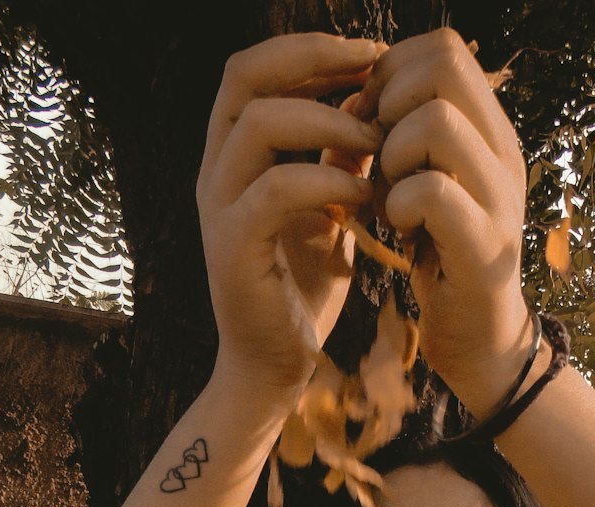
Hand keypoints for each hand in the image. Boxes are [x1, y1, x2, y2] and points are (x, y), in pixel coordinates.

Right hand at [197, 32, 387, 395]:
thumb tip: (371, 106)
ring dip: (326, 120)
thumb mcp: (329, 212)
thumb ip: (339, 162)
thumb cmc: (301, 293)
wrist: (277, 369)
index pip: (254, 70)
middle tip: (375, 67)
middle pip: (243, 76)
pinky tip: (366, 196)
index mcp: (234, 157)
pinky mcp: (231, 249)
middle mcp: (215, 172)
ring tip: (378, 140)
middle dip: (312, 58)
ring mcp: (217, 208)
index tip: (371, 54)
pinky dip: (326, 182)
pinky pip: (276, 191)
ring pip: (257, 123)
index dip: (310, 49)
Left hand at [354, 29, 532, 407]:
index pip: (443, 48)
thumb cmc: (440, 260)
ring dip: (391, 156)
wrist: (478, 343)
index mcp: (490, 131)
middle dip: (388, 103)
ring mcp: (501, 197)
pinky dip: (397, 205)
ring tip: (387, 196)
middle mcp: (505, 153)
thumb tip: (354, 88)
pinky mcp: (485, 245)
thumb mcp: (419, 183)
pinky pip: (431, 191)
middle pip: (443, 66)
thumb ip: (400, 135)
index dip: (390, 71)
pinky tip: (397, 230)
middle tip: (373, 155)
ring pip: (436, 122)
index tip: (368, 120)